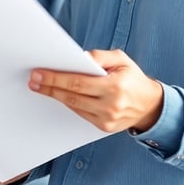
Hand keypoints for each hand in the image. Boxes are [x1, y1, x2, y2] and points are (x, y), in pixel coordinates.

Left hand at [29, 48, 163, 132]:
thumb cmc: (133, 78)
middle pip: (72, 96)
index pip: (79, 82)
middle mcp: (110, 105)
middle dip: (50, 87)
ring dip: (55, 96)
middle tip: (33, 80)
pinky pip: (80, 114)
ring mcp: (106, 119)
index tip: (39, 73)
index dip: (56, 78)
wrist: (150, 105)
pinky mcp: (103, 128)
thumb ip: (101, 56)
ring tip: (39, 86)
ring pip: (74, 106)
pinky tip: (57, 95)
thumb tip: (79, 56)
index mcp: (115, 86)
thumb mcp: (121, 59)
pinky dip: (68, 103)